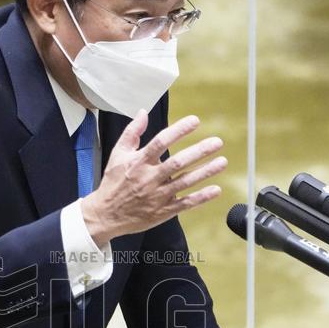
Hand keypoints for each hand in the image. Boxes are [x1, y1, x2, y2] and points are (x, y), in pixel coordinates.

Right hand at [80, 109, 226, 247]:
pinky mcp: (163, 211)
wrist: (106, 215)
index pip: (160, 142)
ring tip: (222, 161)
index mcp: (139, 162)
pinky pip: (185, 203)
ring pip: (185, 182)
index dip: (178, 131)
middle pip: (177, 163)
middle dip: (199, 152)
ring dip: (205, 172)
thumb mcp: (117, 154)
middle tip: (217, 142)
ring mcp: (158, 196)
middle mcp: (149, 178)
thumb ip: (132, 132)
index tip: (195, 121)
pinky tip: (216, 189)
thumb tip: (143, 112)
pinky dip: (201, 197)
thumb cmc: (113, 182)